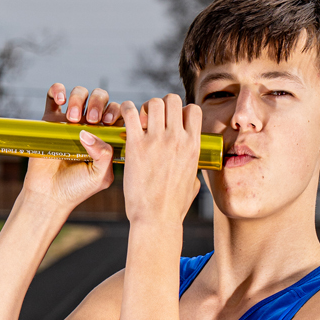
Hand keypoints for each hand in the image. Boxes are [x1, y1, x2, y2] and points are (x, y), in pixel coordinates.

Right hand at [18, 82, 122, 211]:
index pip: (118, 114)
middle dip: (98, 102)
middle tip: (91, 119)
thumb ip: (104, 154)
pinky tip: (61, 100)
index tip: (108, 122)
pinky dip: (58, 90)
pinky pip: (54, 95)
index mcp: (106, 136)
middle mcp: (89, 126)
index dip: (117, 111)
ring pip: (80, 94)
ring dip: (79, 98)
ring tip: (72, 118)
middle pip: (100, 98)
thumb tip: (88, 132)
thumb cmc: (78, 189)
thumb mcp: (100, 176)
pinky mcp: (50, 119)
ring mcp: (70, 121)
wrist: (49, 195)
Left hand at [119, 94, 202, 229]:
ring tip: (139, 120)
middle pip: (173, 100)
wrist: (156, 219)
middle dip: (162, 105)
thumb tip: (195, 171)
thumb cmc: (173, 208)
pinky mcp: (136, 145)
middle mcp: (178, 139)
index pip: (193, 110)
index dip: (181, 111)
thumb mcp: (193, 185)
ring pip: (153, 102)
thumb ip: (194, 171)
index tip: (171, 121)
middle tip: (153, 119)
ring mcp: (157, 140)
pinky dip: (126, 109)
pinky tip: (124, 116)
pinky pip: (130, 111)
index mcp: (193, 146)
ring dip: (145, 107)